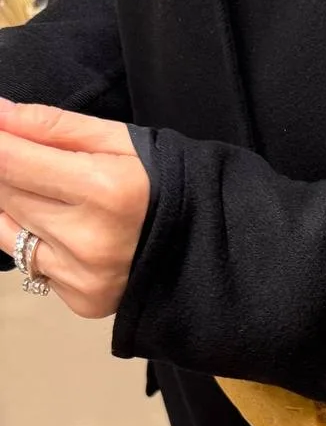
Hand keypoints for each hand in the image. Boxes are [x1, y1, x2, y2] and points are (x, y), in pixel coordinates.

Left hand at [0, 103, 149, 317]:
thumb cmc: (163, 182)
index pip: (9, 160)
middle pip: (4, 193)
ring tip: (57, 200)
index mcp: (104, 190)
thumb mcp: (117, 141)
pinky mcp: (81, 300)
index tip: (1, 134)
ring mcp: (83, 276)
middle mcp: (89, 239)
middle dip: (11, 172)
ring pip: (6, 231)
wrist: (207, 242)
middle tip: (43, 167)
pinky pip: (31, 265)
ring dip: (18, 208)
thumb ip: (50, 125)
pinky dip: (40, 245)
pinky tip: (74, 236)